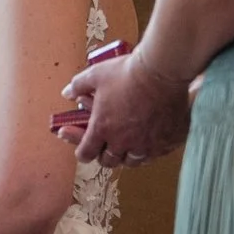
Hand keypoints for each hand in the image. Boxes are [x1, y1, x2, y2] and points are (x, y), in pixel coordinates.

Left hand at [63, 51, 190, 168]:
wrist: (162, 71)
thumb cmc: (128, 73)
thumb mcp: (96, 74)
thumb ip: (78, 86)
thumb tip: (67, 93)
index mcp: (102, 128)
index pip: (86, 153)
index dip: (82, 152)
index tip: (83, 149)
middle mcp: (123, 142)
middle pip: (110, 161)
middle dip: (104, 155)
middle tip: (104, 147)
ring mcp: (146, 145)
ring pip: (133, 161)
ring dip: (127, 155)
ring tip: (127, 146)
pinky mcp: (166, 142)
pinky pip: (156, 155)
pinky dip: (150, 151)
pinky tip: (150, 142)